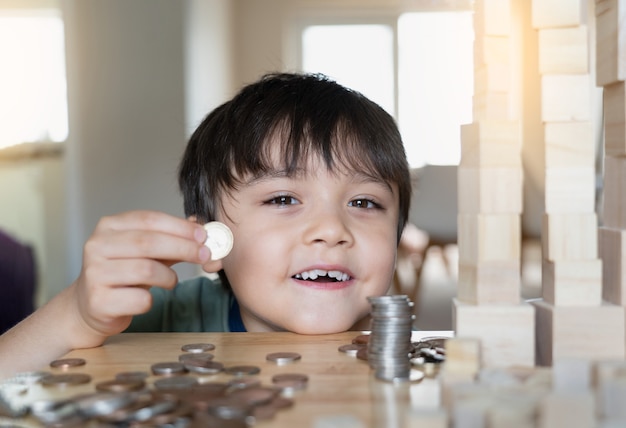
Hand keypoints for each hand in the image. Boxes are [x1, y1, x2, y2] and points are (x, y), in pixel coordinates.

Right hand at [68, 210, 209, 346]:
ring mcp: (94, 274)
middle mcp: (97, 246)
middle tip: (204, 254)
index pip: (149, 219)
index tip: (203, 235)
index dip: (179, 227)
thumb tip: (201, 226)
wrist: (90, 306)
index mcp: (109, 226)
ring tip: (170, 281)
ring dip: (169, 277)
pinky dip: (152, 300)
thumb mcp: (146, 251)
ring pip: (146, 270)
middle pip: (149, 242)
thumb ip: (172, 238)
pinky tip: (147, 299)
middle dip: (183, 248)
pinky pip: (140, 299)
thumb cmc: (123, 274)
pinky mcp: (99, 301)